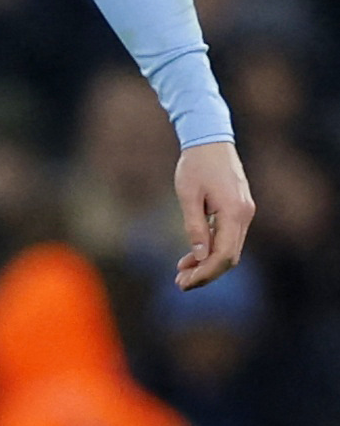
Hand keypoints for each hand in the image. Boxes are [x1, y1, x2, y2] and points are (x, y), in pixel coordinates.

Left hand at [174, 141, 254, 289]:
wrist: (210, 141)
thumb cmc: (195, 165)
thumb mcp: (188, 195)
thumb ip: (194, 226)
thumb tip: (199, 255)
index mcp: (234, 212)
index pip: (223, 255)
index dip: (204, 273)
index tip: (183, 282)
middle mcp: (245, 215)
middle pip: (229, 257)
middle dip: (205, 274)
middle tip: (180, 284)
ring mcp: (245, 213)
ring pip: (230, 250)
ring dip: (208, 265)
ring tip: (182, 274)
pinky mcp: (239, 211)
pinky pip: (229, 238)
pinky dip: (212, 251)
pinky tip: (192, 258)